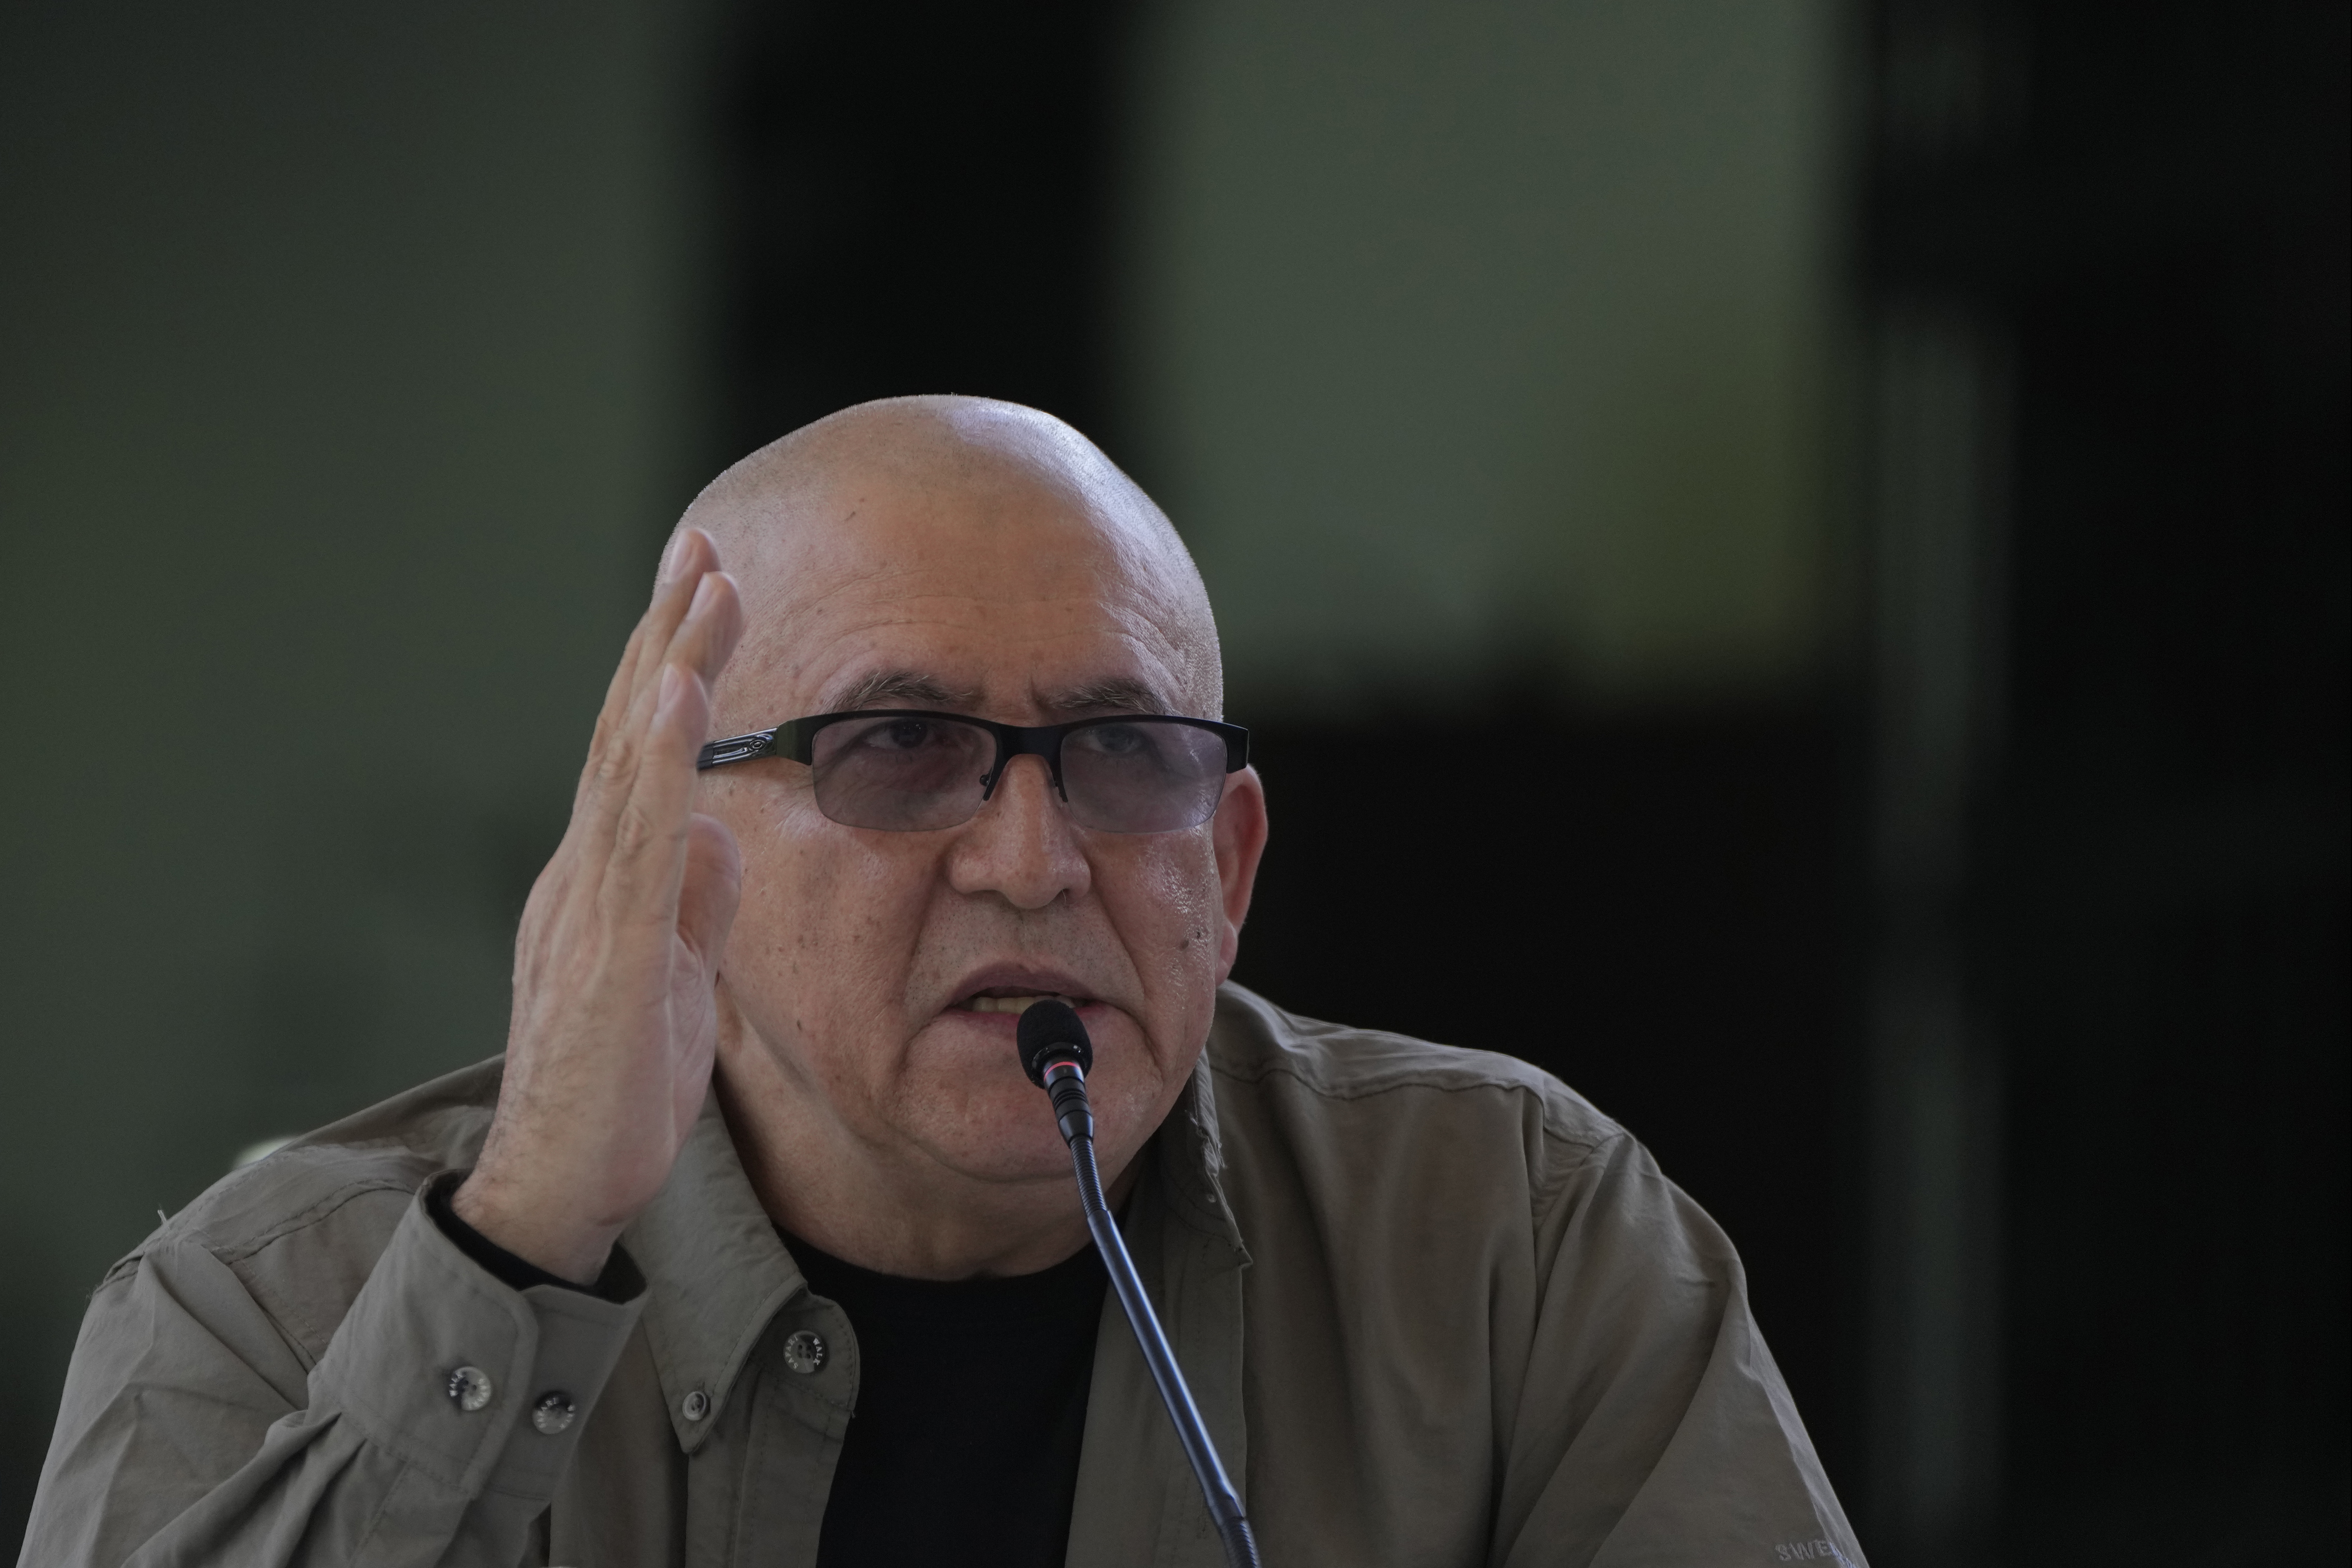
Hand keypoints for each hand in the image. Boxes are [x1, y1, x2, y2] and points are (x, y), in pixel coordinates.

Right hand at [453, 528, 744, 1282]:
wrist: (561, 1183)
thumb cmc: (615, 1089)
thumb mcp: (673, 977)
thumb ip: (690, 903)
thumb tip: (719, 832)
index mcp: (605, 879)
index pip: (638, 753)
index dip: (667, 666)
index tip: (701, 590)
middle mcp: (585, 873)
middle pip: (627, 732)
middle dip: (665, 633)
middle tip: (701, 544)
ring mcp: (589, 905)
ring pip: (629, 764)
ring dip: (666, 666)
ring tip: (702, 583)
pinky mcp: (606, 949)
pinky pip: (636, 840)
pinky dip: (655, 760)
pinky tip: (675, 695)